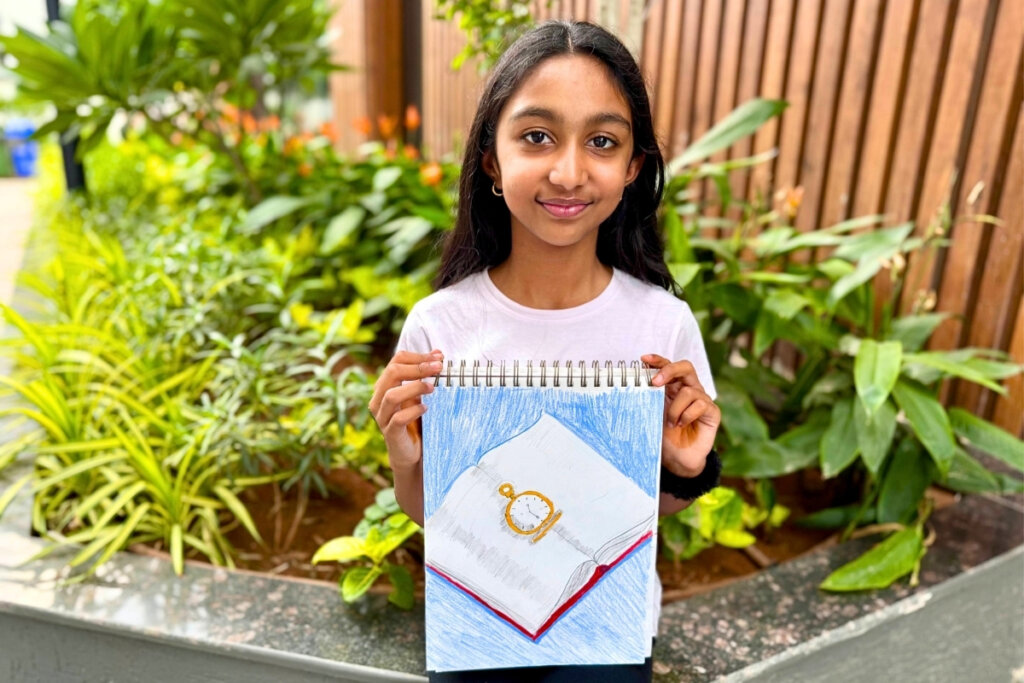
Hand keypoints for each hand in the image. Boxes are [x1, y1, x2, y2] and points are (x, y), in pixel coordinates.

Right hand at [368, 350, 443, 471]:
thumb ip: (424, 376)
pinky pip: (397, 419)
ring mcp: (382, 416)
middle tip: (439, 368)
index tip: (439, 357)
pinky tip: (426, 408)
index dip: (418, 357)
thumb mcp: (419, 395)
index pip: (396, 361)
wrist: (411, 452)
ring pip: (391, 395)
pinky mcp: (390, 433)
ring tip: (432, 388)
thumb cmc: (415, 420)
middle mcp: (379, 399)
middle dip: (418, 367)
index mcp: (385, 386)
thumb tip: (438, 354)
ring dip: (414, 387)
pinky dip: (413, 411)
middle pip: (392, 373)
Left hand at [643, 354, 720, 477]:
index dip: (657, 360)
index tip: (643, 360)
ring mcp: (702, 400)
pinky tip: (681, 425)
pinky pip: (700, 405)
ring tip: (671, 423)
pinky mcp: (712, 412)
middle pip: (685, 367)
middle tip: (656, 382)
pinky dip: (686, 415)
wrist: (677, 459)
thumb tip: (636, 381)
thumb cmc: (665, 436)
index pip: (668, 367)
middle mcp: (689, 389)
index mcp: (673, 387)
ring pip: (689, 391)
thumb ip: (649, 397)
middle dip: (669, 371)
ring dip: (675, 408)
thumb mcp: (653, 413)